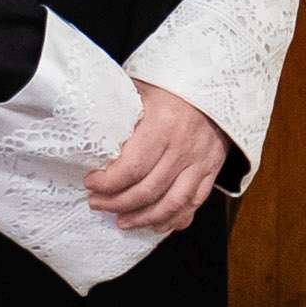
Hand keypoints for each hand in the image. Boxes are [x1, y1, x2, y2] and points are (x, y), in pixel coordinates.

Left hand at [87, 83, 225, 236]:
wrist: (216, 82)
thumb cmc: (171, 85)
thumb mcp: (140, 90)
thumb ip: (119, 113)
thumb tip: (89, 134)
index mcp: (163, 123)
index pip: (132, 167)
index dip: (108, 182)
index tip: (91, 183)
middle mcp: (183, 146)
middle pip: (148, 190)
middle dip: (117, 203)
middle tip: (98, 204)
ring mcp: (201, 160)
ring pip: (172, 204)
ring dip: (143, 218)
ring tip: (122, 222)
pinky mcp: (212, 169)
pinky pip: (194, 203)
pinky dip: (174, 219)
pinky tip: (156, 224)